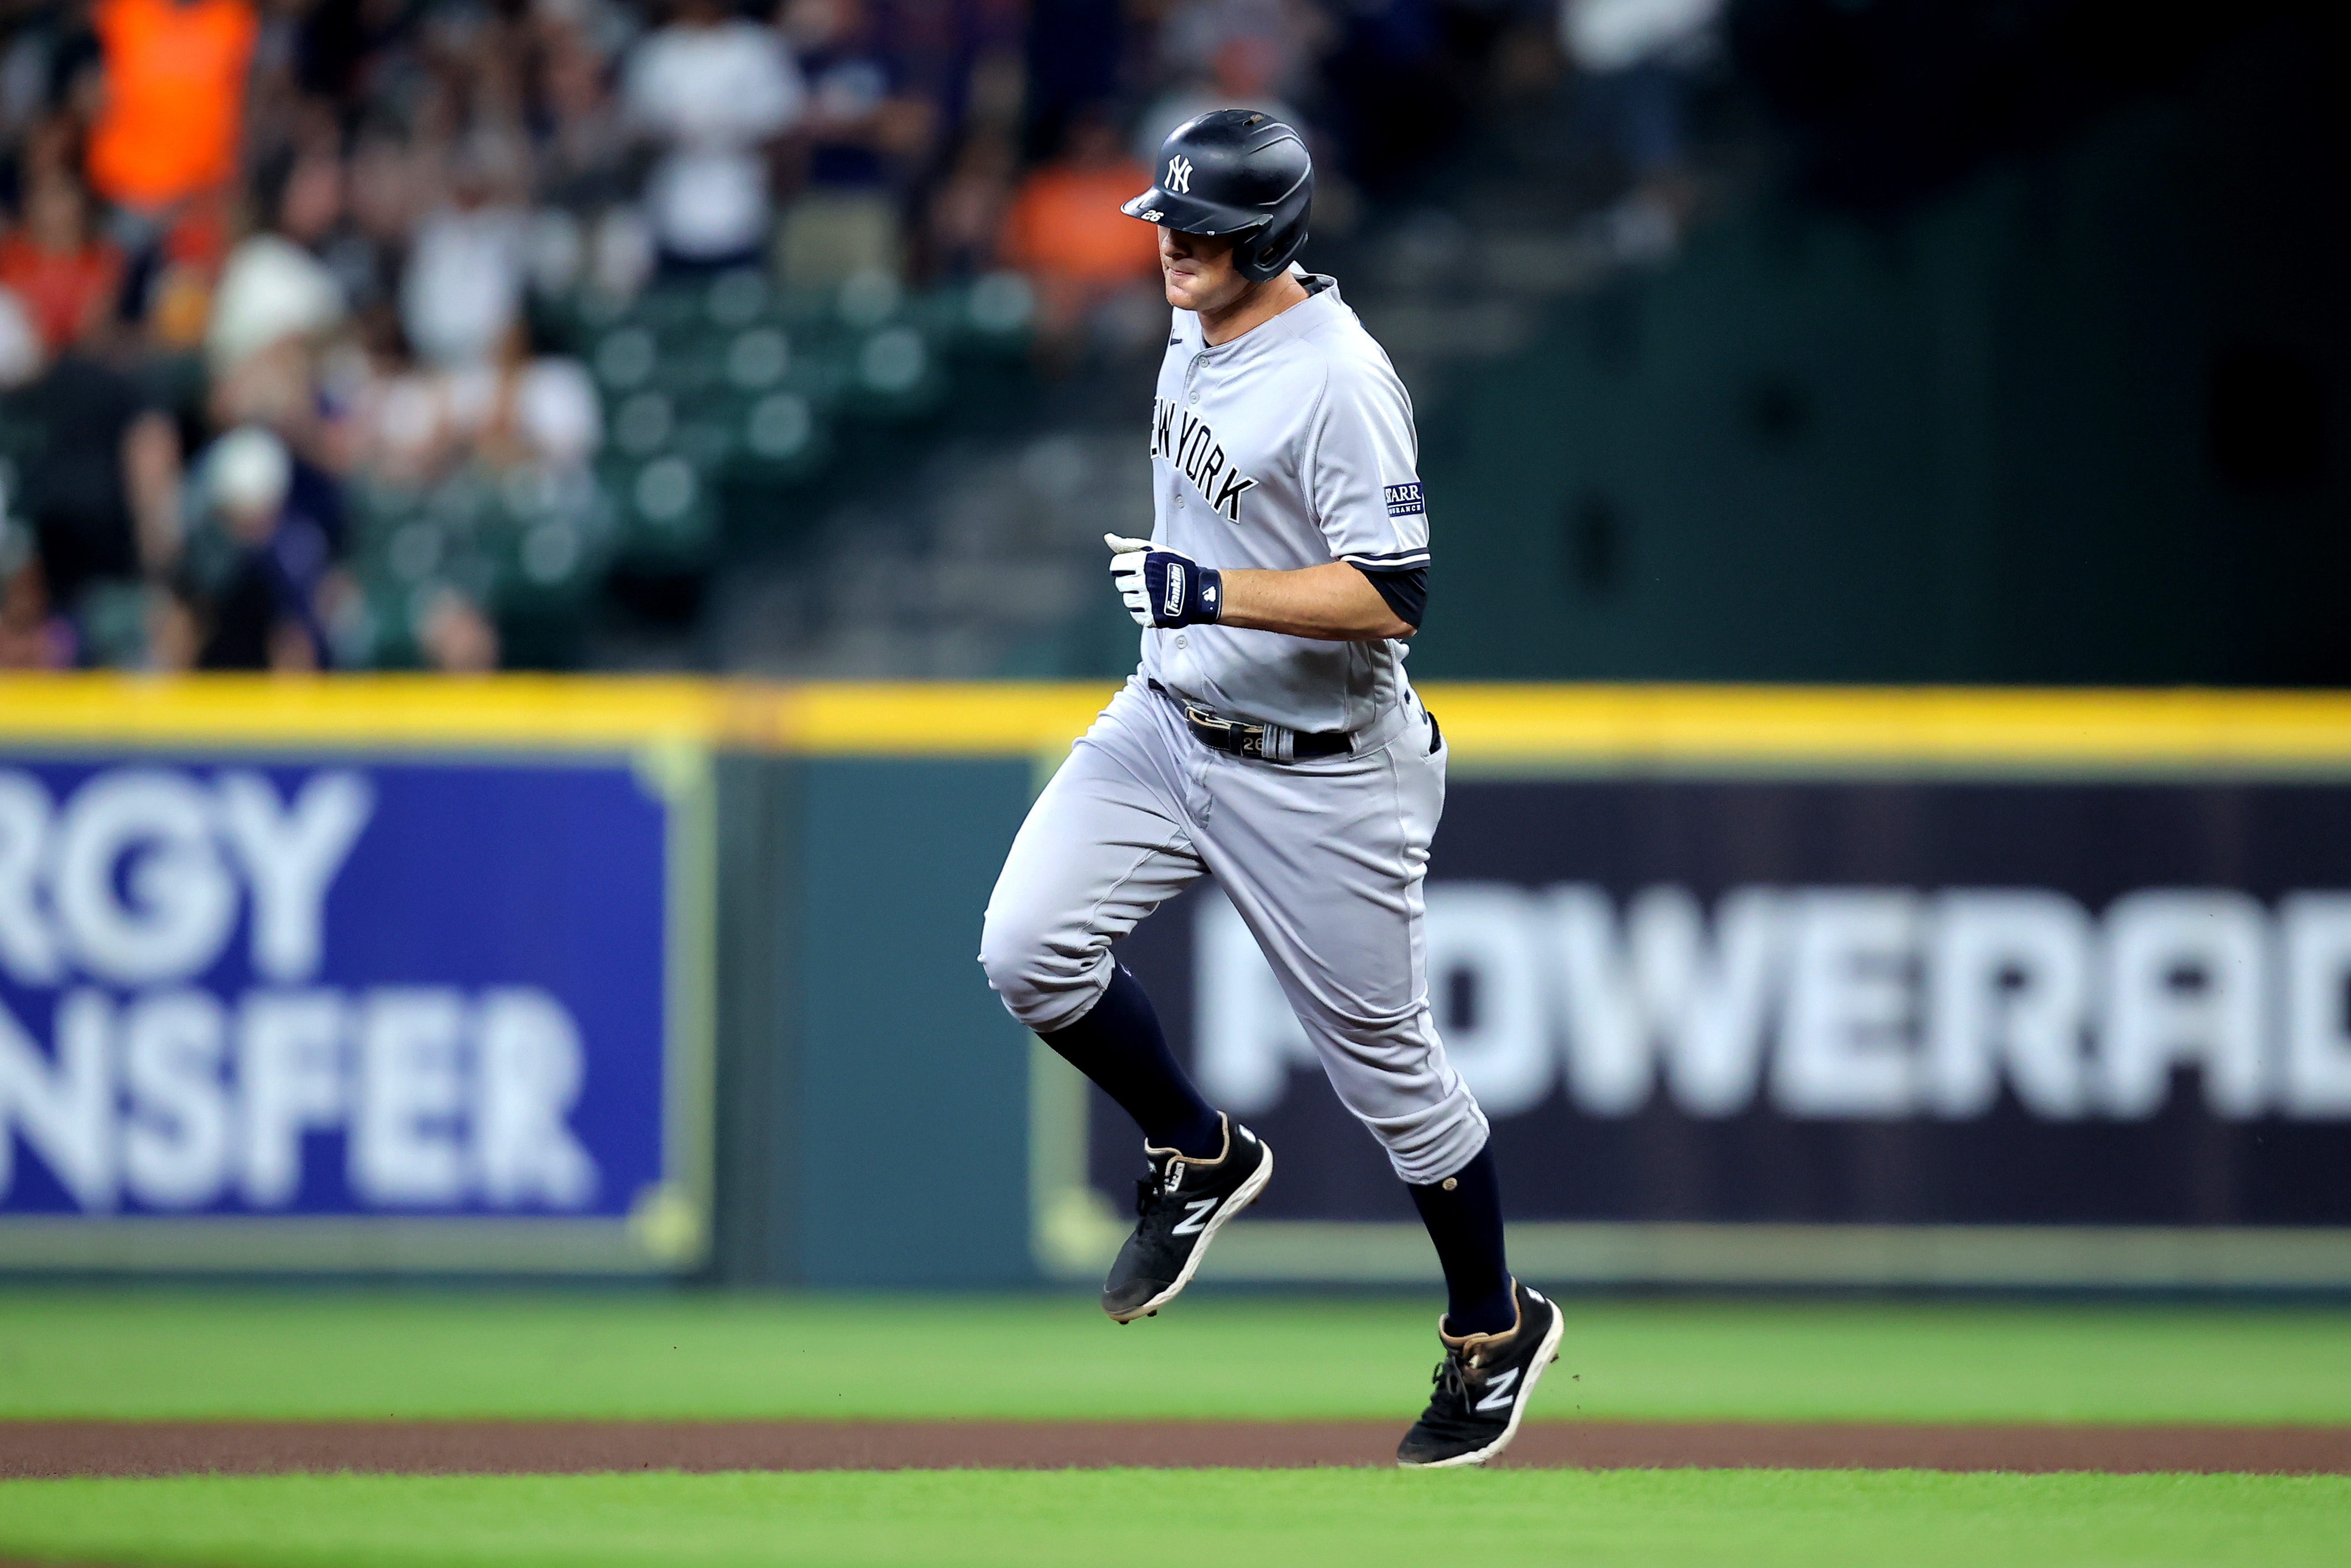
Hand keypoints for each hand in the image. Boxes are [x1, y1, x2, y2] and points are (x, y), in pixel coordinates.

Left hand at [1106, 534, 1222, 627]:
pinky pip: (1135, 615)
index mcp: (1144, 562)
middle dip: (1129, 582)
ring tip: (1152, 592)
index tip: (1131, 569)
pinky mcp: (1153, 617)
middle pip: (1120, 584)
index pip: (1116, 565)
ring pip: (1127, 600)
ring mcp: (1149, 600)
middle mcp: (1145, 581)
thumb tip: (1108, 538)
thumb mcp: (1156, 550)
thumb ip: (1130, 545)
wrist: (1199, 591)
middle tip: (1145, 581)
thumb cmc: (1176, 568)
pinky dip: (1142, 611)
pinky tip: (1154, 603)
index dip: (1122, 567)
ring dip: (1136, 597)